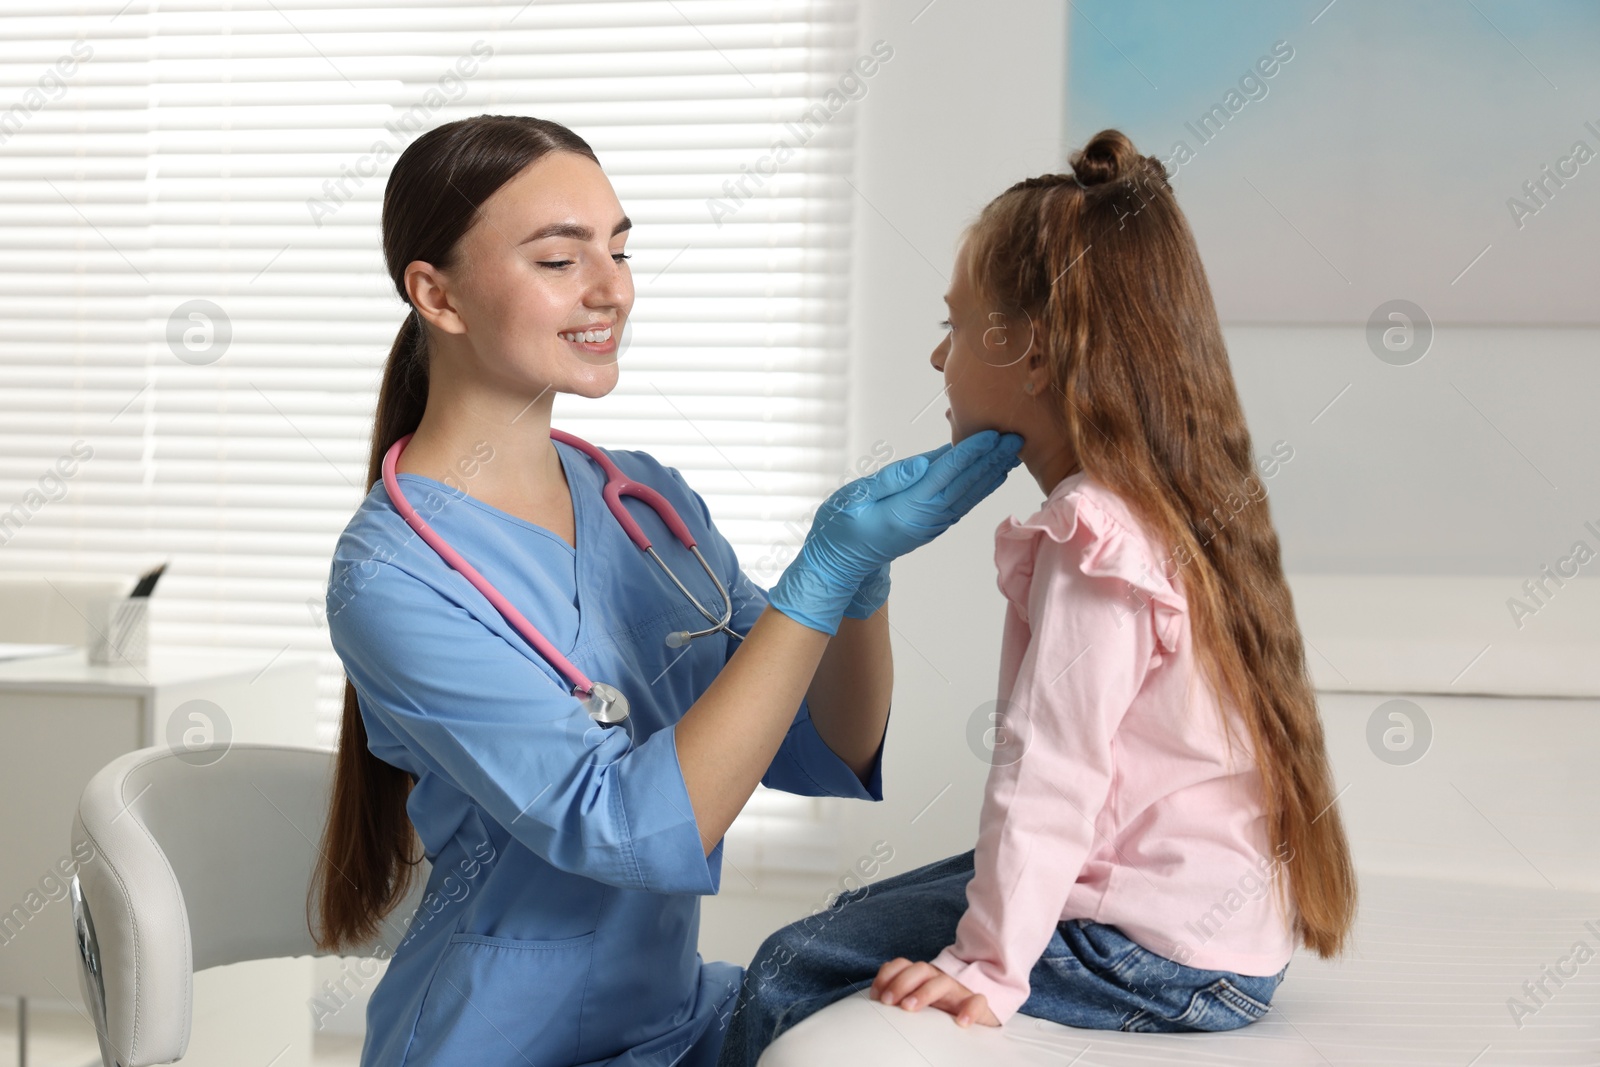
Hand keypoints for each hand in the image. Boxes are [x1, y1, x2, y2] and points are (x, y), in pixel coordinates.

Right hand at [769, 430, 1024, 633]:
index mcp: (908, 507)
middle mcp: (926, 518)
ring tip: (1011, 453)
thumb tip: (921, 464)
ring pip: (968, 495)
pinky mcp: (931, 525)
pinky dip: (980, 488)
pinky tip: (991, 475)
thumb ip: (889, 480)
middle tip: (1015, 438)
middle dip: (991, 460)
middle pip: (965, 484)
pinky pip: (961, 504)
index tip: (992, 436)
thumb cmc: (841, 526)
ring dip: (991, 473)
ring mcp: (931, 524)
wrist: (840, 562)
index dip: (970, 454)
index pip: (946, 475)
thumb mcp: (854, 498)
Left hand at [870, 958, 999, 1027]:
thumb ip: (898, 998)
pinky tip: (961, 1022)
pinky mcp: (977, 1004)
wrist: (975, 1010)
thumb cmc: (940, 1007)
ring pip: (943, 982)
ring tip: (910, 1007)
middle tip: (888, 1002)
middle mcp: (938, 979)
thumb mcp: (916, 1000)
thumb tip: (872, 1005)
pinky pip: (978, 1001)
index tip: (876, 996)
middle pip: (920, 969)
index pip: (902, 965)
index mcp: (921, 977)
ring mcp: (958, 990)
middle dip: (901, 983)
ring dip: (925, 992)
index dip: (887, 976)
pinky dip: (970, 1009)